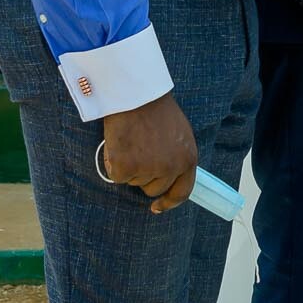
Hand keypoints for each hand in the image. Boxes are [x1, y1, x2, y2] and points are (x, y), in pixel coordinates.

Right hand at [100, 92, 198, 213]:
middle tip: (138, 152)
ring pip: (134, 181)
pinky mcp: (127, 167)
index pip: (182, 192)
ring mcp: (149, 169)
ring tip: (131, 140)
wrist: (136, 95)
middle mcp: (171, 168)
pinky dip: (114, 164)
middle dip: (144, 176)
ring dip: (129, 166)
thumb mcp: (179, 134)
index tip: (157, 207)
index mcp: (188, 159)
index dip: (168, 202)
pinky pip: (117, 176)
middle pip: (153, 189)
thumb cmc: (156, 110)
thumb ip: (177, 156)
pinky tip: (118, 144)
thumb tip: (169, 177)